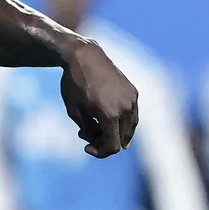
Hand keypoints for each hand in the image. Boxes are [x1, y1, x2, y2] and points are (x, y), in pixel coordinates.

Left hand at [60, 40, 137, 157]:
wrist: (85, 57)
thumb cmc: (75, 85)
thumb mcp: (75, 112)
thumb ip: (89, 131)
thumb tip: (100, 142)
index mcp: (110, 115)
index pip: (113, 146)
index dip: (100, 152)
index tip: (86, 147)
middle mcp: (126, 108)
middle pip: (120, 138)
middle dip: (103, 141)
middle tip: (85, 133)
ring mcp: (132, 99)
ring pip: (129, 127)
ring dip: (114, 132)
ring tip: (95, 125)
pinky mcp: (133, 92)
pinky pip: (132, 114)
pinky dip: (121, 121)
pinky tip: (108, 118)